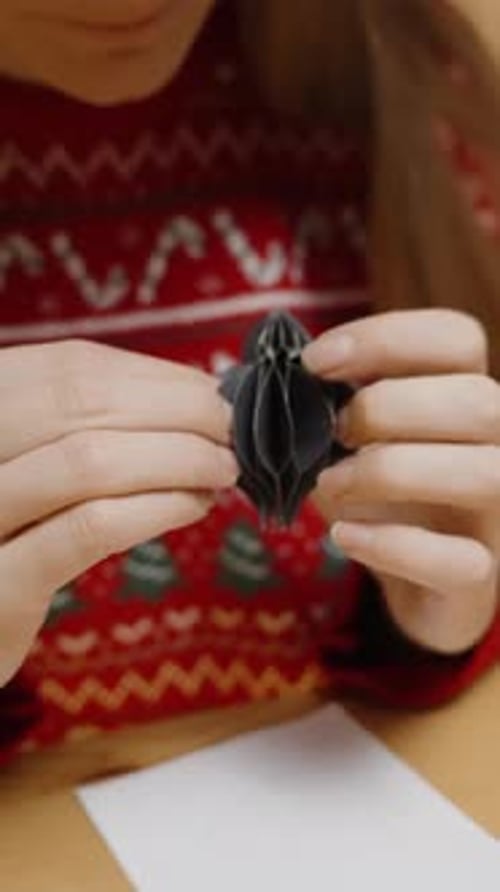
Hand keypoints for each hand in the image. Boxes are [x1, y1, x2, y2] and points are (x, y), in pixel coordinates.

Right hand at [0, 339, 236, 684]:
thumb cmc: (10, 535)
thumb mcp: (31, 463)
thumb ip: (89, 425)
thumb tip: (194, 395)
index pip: (71, 367)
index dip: (155, 376)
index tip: (211, 392)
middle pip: (83, 403)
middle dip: (177, 410)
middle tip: (232, 430)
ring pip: (88, 460)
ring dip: (177, 457)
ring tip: (223, 469)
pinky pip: (88, 530)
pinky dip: (155, 509)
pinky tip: (193, 506)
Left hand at [303, 309, 499, 654]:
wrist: (413, 582)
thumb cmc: (381, 496)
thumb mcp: (352, 440)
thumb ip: (329, 402)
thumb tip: (269, 371)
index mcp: (464, 397)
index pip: (457, 338)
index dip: (385, 337)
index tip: (312, 361)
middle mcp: (497, 447)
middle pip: (479, 400)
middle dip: (388, 407)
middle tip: (330, 431)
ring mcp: (496, 515)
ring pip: (485, 474)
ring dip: (391, 471)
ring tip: (329, 482)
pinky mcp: (479, 576)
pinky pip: (461, 561)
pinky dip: (395, 546)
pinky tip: (344, 535)